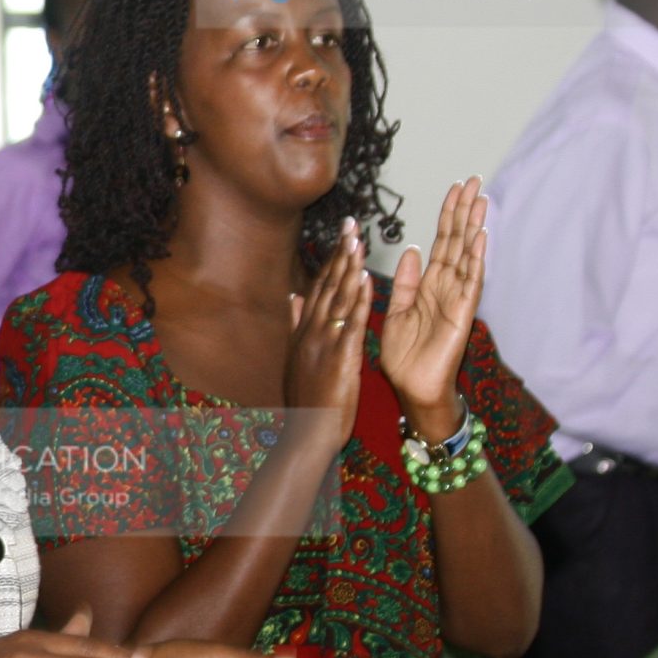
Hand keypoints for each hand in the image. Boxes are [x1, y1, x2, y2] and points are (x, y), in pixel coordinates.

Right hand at [283, 217, 370, 453]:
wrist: (308, 431)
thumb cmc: (306, 400)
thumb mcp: (296, 359)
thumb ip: (295, 325)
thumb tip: (291, 298)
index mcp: (303, 331)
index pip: (318, 289)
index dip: (329, 261)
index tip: (340, 237)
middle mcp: (310, 331)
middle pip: (327, 286)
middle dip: (340, 254)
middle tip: (351, 225)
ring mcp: (323, 342)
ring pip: (338, 298)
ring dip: (349, 268)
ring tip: (359, 240)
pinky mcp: (340, 356)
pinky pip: (351, 323)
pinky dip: (358, 300)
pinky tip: (366, 279)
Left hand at [379, 177, 487, 440]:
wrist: (413, 386)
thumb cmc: (406, 354)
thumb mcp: (399, 309)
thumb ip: (406, 280)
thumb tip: (411, 248)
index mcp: (430, 284)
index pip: (442, 241)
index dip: (448, 215)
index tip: (454, 189)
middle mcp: (447, 286)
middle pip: (458, 241)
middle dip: (464, 211)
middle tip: (473, 181)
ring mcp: (458, 297)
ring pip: (468, 255)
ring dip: (474, 227)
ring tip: (481, 199)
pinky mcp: (463, 313)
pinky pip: (471, 282)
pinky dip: (475, 260)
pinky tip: (480, 238)